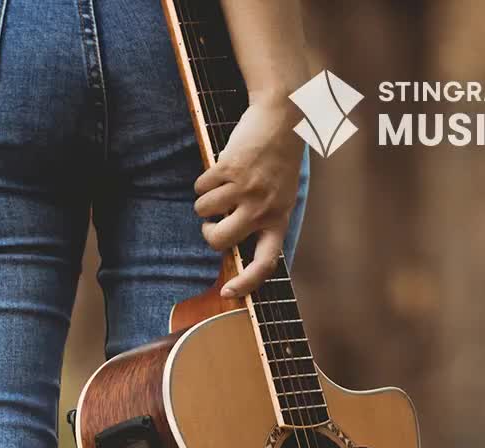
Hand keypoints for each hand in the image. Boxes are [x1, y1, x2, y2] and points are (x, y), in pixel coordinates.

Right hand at [193, 97, 302, 297]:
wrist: (284, 117)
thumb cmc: (279, 158)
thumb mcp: (281, 193)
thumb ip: (263, 218)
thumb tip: (233, 243)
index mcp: (279, 218)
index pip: (265, 263)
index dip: (246, 283)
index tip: (228, 293)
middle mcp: (263, 208)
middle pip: (219, 241)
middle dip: (208, 233)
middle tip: (211, 223)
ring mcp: (246, 189)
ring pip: (203, 212)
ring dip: (204, 201)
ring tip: (220, 187)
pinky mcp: (229, 170)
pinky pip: (200, 187)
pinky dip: (203, 180)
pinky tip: (220, 169)